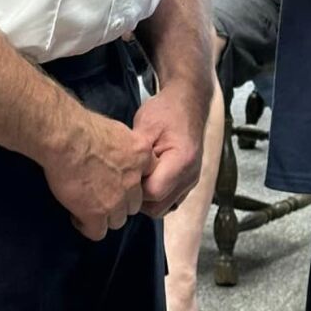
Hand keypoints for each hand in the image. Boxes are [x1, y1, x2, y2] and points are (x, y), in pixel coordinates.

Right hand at [40, 107, 154, 240]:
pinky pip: (97, 232)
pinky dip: (87, 226)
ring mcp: (117, 200)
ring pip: (118, 220)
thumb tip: (121, 155)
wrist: (65, 137)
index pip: (148, 178)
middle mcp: (133, 181)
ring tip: (87, 205)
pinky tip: (77, 215)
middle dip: (119, 201)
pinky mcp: (97, 214)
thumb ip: (126, 149)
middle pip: (133, 203)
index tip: (118, 180)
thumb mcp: (117, 131)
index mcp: (142, 156)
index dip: (132, 182)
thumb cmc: (83, 126)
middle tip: (100, 193)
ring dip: (104, 214)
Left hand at [131, 81, 207, 217]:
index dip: (134, 188)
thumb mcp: (146, 125)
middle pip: (158, 207)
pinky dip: (154, 196)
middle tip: (124, 178)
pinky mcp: (187, 182)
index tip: (122, 175)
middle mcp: (190, 176)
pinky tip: (145, 179)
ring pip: (163, 208)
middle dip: (137, 198)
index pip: (153, 192)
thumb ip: (135, 154)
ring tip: (134, 178)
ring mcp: (191, 182)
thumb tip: (119, 178)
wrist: (188, 101)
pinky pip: (168, 201)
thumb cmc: (166, 110)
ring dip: (145, 199)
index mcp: (182, 161)